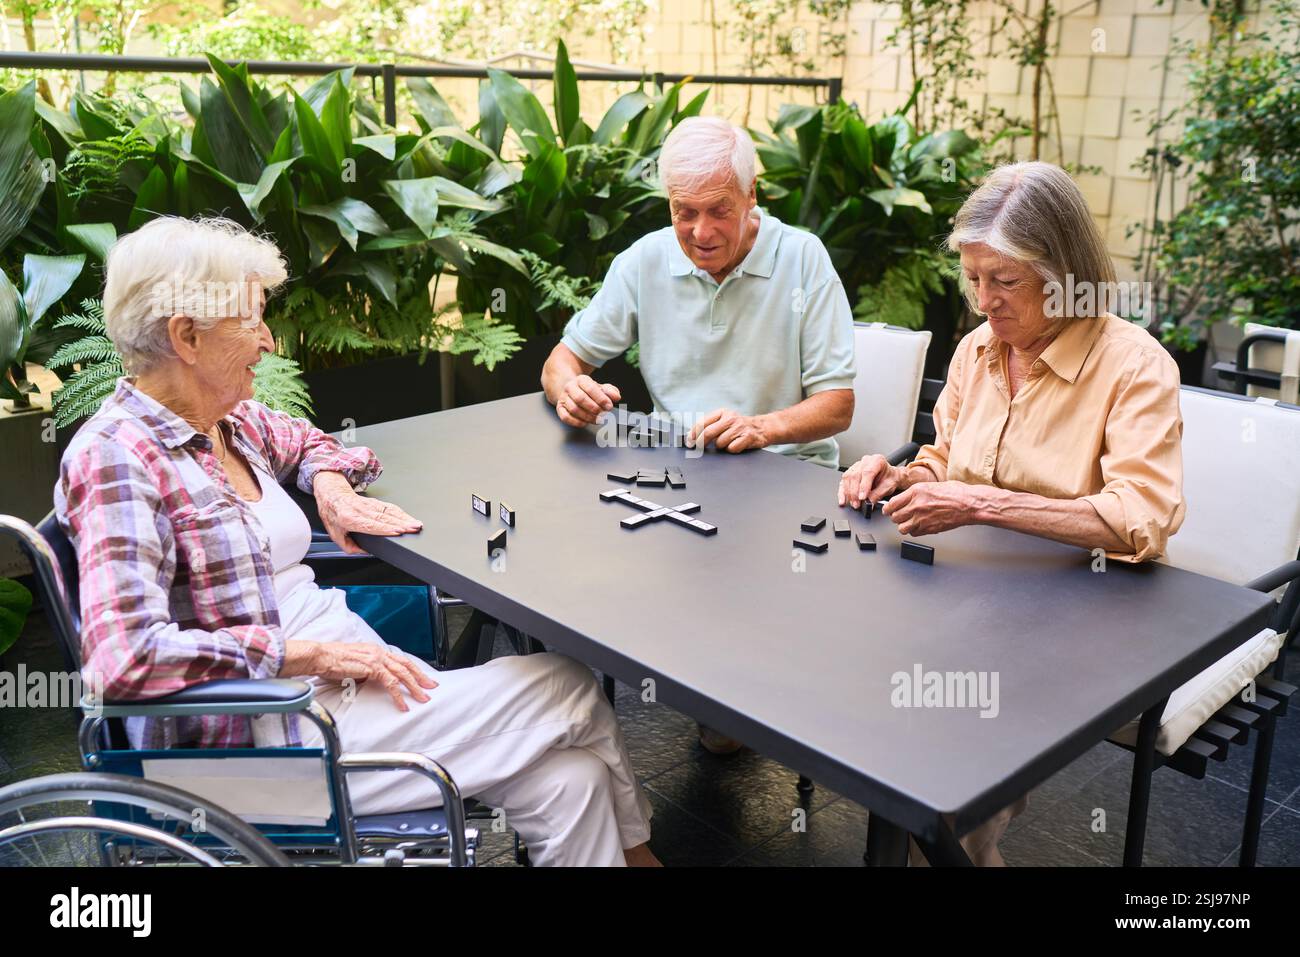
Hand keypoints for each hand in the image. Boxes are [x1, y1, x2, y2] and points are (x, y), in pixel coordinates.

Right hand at [282, 639, 436, 711]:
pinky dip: (398, 695)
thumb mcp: (353, 666)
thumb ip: (365, 672)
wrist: (320, 657)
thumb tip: (371, 681)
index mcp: (375, 650)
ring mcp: (376, 658)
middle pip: (406, 665)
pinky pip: (391, 683)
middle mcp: (378, 652)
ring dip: (414, 687)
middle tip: (431, 687)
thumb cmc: (331, 663)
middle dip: (420, 677)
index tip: (421, 677)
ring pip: (402, 674)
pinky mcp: (372, 668)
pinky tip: (403, 705)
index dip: (412, 669)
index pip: (399, 659)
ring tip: (422, 698)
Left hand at [313, 471, 421, 555]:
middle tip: (414, 528)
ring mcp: (368, 505)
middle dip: (401, 523)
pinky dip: (401, 513)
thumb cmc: (333, 514)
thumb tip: (365, 552)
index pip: (370, 524)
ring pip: (388, 511)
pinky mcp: (374, 502)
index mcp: (349, 519)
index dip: (385, 528)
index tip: (398, 531)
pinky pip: (389, 507)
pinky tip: (409, 517)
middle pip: (384, 517)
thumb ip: (350, 547)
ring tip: (416, 524)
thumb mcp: (335, 535)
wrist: (332, 494)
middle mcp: (360, 510)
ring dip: (404, 518)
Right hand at [555, 374, 621, 426]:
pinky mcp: (560, 408)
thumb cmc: (589, 391)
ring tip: (597, 420)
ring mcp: (564, 398)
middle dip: (594, 408)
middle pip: (580, 398)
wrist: (572, 390)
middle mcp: (570, 387)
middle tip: (603, 414)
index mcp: (582, 379)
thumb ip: (611, 391)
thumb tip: (616, 397)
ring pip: (573, 409)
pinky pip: (565, 417)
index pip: (590, 388)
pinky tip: (586, 423)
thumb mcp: (601, 388)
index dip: (601, 398)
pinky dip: (577, 422)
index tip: (609, 406)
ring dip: (587, 417)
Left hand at [688, 408, 772, 452]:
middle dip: (701, 442)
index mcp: (723, 412)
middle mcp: (731, 418)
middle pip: (709, 432)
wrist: (762, 428)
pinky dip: (732, 449)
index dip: (693, 433)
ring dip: (721, 446)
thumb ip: (710, 425)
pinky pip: (732, 448)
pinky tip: (736, 445)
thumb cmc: (738, 427)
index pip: (703, 422)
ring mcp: (740, 427)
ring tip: (728, 442)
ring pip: (720, 443)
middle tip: (697, 448)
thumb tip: (692, 436)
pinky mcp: (748, 436)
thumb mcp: (725, 420)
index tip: (689, 441)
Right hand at [838, 454, 904, 507]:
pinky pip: (843, 482)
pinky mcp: (850, 473)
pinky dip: (842, 492)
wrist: (889, 477)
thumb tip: (868, 501)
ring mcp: (856, 466)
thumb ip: (879, 493)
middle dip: (855, 492)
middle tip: (857, 504)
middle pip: (855, 475)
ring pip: (847, 478)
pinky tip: (843, 500)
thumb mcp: (889, 487)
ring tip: (854, 504)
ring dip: (849, 493)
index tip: (863, 497)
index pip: (868, 472)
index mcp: (877, 460)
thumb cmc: (890, 479)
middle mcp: (865, 461)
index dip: (864, 486)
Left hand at [881, 481, 983, 535]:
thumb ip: (915, 493)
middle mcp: (916, 505)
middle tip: (902, 515)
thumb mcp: (930, 485)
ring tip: (911, 521)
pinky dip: (915, 531)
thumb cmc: (955, 493)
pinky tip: (921, 525)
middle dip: (896, 516)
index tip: (888, 510)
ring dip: (904, 525)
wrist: (969, 504)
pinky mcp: (929, 529)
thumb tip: (904, 498)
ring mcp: (922, 519)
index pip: (891, 504)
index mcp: (915, 492)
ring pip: (902, 528)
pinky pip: (914, 534)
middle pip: (894, 517)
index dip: (888, 508)